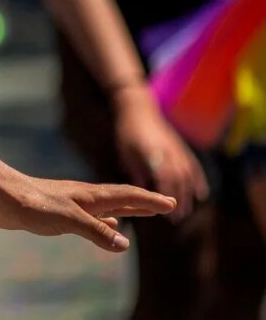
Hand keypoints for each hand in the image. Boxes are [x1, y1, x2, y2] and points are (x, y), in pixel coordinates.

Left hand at [0, 169, 175, 251]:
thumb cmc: (33, 204)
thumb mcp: (69, 220)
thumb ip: (96, 232)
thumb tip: (124, 245)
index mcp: (90, 196)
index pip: (127, 196)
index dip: (149, 201)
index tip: (171, 203)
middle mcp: (84, 198)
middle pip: (121, 199)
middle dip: (143, 203)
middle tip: (166, 205)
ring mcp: (71, 204)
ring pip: (106, 208)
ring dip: (126, 211)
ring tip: (141, 215)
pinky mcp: (58, 212)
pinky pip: (91, 217)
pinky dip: (104, 222)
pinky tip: (107, 227)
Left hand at [112, 87, 208, 218]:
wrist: (140, 109)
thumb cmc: (128, 131)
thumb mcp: (126, 151)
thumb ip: (136, 170)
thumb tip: (141, 192)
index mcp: (153, 152)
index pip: (164, 177)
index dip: (167, 194)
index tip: (166, 211)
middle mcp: (169, 152)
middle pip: (178, 179)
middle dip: (178, 199)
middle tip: (176, 218)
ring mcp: (178, 149)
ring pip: (188, 175)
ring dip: (188, 194)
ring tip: (186, 211)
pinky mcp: (182, 148)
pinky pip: (193, 166)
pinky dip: (198, 180)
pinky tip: (201, 194)